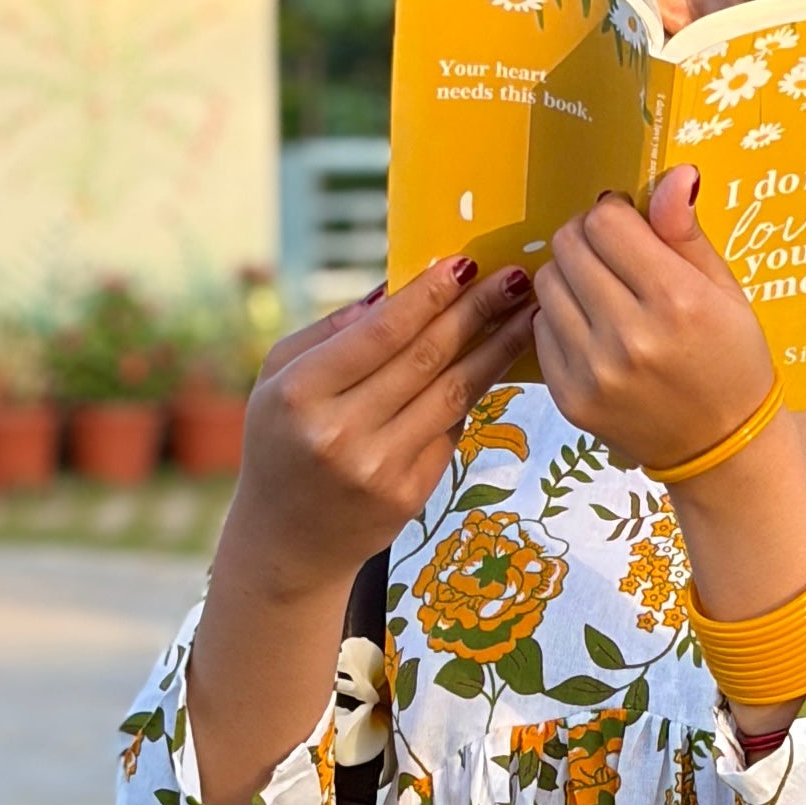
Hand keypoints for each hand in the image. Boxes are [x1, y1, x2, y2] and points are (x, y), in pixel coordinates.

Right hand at [227, 254, 533, 602]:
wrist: (287, 541)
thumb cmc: (280, 444)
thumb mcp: (278, 380)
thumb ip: (331, 331)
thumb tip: (393, 287)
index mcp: (300, 395)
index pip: (380, 334)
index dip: (428, 295)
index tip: (464, 263)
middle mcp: (340, 433)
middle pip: (426, 358)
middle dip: (477, 311)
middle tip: (515, 277)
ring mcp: (380, 467)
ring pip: (453, 393)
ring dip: (497, 348)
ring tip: (526, 314)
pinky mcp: (410, 494)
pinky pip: (452, 428)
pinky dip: (476, 391)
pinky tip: (498, 360)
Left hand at [539, 172, 805, 723]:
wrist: (720, 448)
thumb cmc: (731, 360)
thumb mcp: (725, 291)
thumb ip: (687, 233)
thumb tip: (674, 173)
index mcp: (676, 301)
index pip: (605, 221)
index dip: (615, 216)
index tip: (631, 231)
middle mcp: (630, 336)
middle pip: (570, 246)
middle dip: (589, 241)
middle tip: (614, 258)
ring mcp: (594, 371)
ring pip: (547, 282)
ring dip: (571, 277)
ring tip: (604, 295)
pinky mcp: (570, 397)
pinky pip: (541, 329)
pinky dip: (562, 319)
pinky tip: (594, 331)